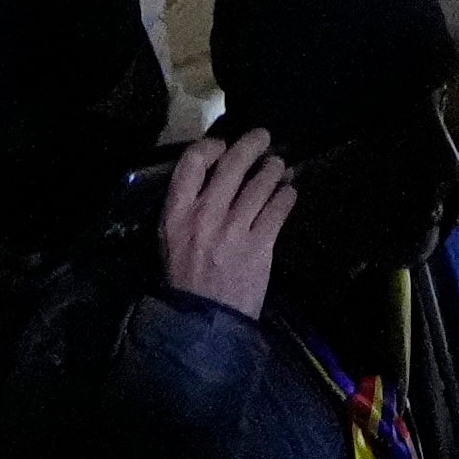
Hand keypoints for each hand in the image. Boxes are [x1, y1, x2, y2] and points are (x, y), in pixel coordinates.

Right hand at [155, 128, 295, 321]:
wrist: (203, 322)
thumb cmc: (184, 281)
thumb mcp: (169, 240)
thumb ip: (186, 209)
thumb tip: (211, 179)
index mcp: (177, 213)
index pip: (191, 162)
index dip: (210, 147)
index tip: (223, 146)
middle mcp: (206, 215)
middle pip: (232, 165)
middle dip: (252, 145)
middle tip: (264, 137)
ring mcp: (235, 229)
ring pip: (261, 183)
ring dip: (274, 170)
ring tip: (279, 167)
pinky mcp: (260, 246)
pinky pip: (279, 209)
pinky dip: (287, 196)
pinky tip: (289, 192)